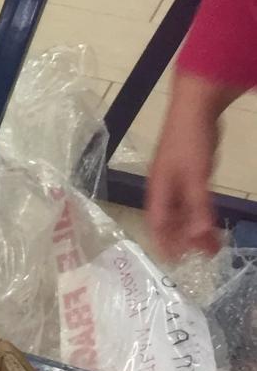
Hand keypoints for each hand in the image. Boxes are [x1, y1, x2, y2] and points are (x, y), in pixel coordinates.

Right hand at [148, 82, 222, 259]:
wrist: (195, 108)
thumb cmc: (189, 142)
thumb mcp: (196, 177)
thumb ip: (197, 208)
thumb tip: (197, 238)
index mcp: (158, 188)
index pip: (157, 222)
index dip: (164, 242)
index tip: (175, 262)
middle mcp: (163, 186)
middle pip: (169, 220)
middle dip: (183, 239)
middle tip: (204, 256)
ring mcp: (176, 178)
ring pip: (182, 211)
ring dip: (194, 228)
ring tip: (213, 244)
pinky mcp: (190, 172)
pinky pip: (192, 200)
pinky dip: (200, 213)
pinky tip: (211, 220)